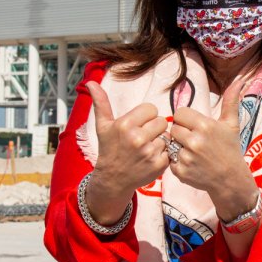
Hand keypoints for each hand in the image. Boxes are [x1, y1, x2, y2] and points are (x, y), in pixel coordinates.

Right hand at [86, 81, 169, 220]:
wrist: (113, 179)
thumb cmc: (109, 149)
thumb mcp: (103, 126)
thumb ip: (101, 103)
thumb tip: (90, 82)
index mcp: (125, 125)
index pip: (151, 108)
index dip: (146, 116)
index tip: (138, 124)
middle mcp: (138, 138)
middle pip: (161, 121)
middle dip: (154, 128)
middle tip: (143, 137)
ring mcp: (149, 152)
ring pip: (167, 135)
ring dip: (159, 140)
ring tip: (146, 147)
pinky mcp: (159, 165)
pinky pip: (170, 150)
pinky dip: (163, 153)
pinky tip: (151, 157)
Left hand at [170, 80, 258, 218]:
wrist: (230, 179)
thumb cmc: (231, 149)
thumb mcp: (231, 124)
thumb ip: (230, 101)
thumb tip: (239, 81)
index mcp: (205, 126)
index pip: (180, 113)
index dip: (185, 119)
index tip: (194, 126)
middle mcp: (194, 141)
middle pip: (174, 128)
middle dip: (182, 132)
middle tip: (193, 140)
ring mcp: (186, 158)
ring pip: (170, 143)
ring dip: (178, 146)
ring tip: (192, 152)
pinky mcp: (180, 172)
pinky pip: (169, 159)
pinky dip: (177, 161)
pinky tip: (190, 163)